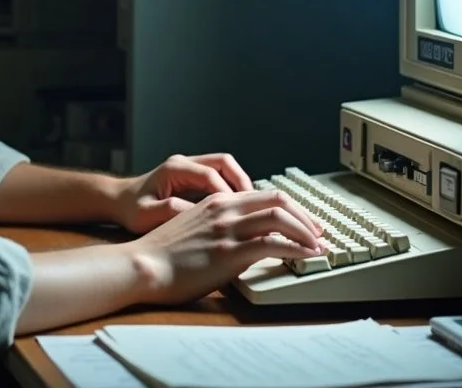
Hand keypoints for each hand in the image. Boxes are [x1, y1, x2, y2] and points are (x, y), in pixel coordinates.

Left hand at [112, 153, 257, 234]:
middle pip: (224, 163)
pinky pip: (220, 177)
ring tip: (252, 207)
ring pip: (225, 168)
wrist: (119, 201)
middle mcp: (185, 163)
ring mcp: (190, 167)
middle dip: (241, 182)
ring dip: (239, 185)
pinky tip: (238, 209)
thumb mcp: (145, 215)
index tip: (239, 210)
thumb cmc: (130, 209)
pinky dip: (232, 190)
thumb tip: (194, 212)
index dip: (227, 192)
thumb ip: (168, 211)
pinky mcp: (193, 176)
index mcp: (174, 169)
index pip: (210, 174)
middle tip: (255, 204)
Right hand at [129, 188, 324, 305]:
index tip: (303, 222)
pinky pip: (272, 244)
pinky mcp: (229, 252)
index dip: (289, 208)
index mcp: (216, 203)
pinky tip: (306, 257)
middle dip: (304, 216)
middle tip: (318, 232)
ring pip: (279, 217)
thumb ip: (217, 229)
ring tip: (318, 246)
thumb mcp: (192, 230)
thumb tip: (239, 243)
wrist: (142, 265)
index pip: (263, 195)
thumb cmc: (162, 256)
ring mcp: (227, 229)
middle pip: (277, 200)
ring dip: (305, 230)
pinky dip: (297, 248)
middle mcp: (224, 210)